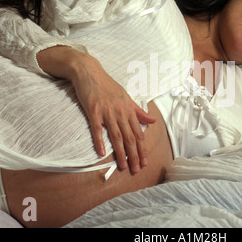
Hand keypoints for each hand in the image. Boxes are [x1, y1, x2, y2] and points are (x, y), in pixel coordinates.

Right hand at [37, 46, 155, 172]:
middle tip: (136, 170)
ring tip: (123, 166)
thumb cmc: (107, 85)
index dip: (142, 148)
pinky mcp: (93, 110)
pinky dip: (99, 140)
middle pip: (129, 137)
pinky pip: (97, 128)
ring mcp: (107, 111)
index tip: (145, 162)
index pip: (138, 132)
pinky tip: (102, 153)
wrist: (89, 71)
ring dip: (120, 152)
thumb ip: (138, 111)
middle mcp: (120, 111)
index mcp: (129, 109)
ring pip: (116, 135)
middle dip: (134, 155)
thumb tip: (152, 120)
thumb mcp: (126, 97)